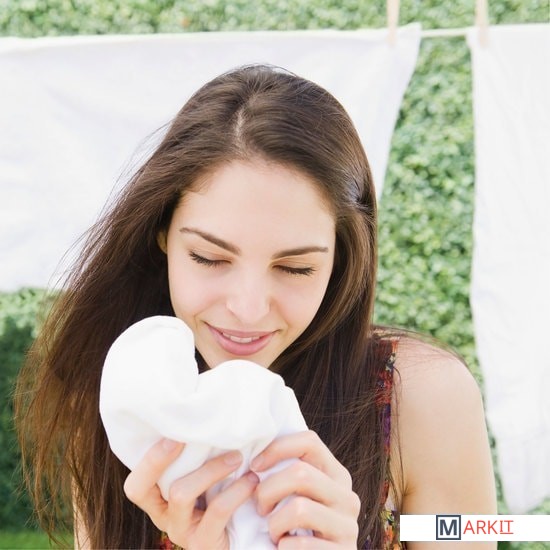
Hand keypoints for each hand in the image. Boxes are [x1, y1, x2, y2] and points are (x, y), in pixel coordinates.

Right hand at [123, 438, 259, 548]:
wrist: (248, 538)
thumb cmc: (225, 496)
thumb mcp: (207, 477)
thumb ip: (198, 458)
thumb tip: (206, 415)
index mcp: (158, 499)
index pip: (135, 483)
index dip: (147, 458)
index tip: (172, 433)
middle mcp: (163, 516)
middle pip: (141, 489)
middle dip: (162, 458)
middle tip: (197, 435)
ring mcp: (181, 532)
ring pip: (181, 494)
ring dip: (211, 469)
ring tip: (237, 457)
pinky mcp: (204, 544)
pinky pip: (216, 511)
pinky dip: (236, 490)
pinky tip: (252, 480)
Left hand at [251, 430, 360, 548]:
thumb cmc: (299, 530)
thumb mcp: (300, 497)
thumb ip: (290, 474)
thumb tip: (255, 448)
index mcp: (337, 475)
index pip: (310, 441)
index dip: (277, 448)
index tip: (255, 466)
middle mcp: (347, 496)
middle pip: (301, 473)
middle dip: (268, 490)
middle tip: (259, 508)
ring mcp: (349, 527)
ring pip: (299, 509)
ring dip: (275, 523)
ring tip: (272, 532)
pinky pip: (302, 545)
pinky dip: (284, 548)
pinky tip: (282, 549)